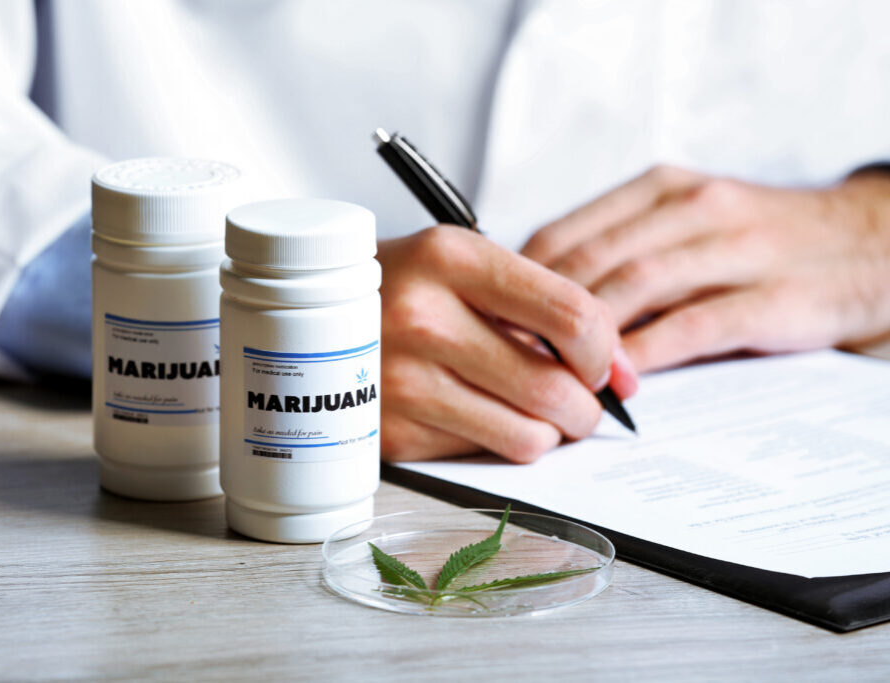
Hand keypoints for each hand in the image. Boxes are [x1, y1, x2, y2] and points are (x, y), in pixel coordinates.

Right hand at [378, 226, 637, 462]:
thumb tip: (625, 378)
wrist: (306, 317)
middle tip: (573, 401)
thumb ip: (548, 308)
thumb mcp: (467, 266)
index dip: (604, 351)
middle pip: (555, 389)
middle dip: (583, 407)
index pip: (573, 316)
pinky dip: (493, 443)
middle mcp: (422, 317)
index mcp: (451, 258)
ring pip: (527, 437)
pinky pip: (480, 456)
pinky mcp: (386, 432)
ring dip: (545, 433)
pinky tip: (473, 416)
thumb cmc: (404, 288)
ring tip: (528, 412)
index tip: (598, 364)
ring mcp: (398, 381)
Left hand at [522, 166, 889, 371]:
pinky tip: (619, 382)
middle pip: (590, 263)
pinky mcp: (773, 296)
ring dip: (585, 339)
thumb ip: (621, 253)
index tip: (491, 325)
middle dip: (539, 318)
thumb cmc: (758, 242)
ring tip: (553, 378)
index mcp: (660, 190)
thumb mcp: (685, 224)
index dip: (516, 285)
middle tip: (506, 361)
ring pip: (635, 289)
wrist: (872, 241)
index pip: (564, 235)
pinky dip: (647, 355)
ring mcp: (735, 248)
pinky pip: (692, 325)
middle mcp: (691, 208)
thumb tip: (537, 307)